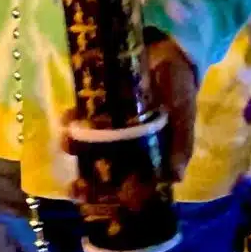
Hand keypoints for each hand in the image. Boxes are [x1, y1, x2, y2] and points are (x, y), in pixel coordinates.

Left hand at [61, 37, 197, 187]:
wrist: (169, 48)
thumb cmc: (178, 86)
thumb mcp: (183, 113)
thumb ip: (181, 142)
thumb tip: (176, 177)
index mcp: (151, 154)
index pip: (132, 184)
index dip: (116, 197)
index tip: (98, 203)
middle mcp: (130, 144)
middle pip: (107, 171)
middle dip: (89, 181)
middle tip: (75, 186)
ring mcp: (114, 125)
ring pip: (91, 146)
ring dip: (76, 148)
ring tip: (68, 141)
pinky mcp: (101, 105)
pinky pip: (83, 118)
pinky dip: (73, 120)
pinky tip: (67, 117)